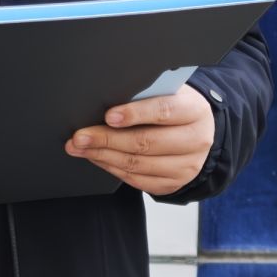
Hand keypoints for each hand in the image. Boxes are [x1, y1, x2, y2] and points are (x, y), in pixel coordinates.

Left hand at [65, 84, 213, 195]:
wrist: (196, 132)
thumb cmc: (173, 106)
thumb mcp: (167, 93)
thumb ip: (145, 94)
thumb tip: (106, 97)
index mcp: (194, 110)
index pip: (164, 111)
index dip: (135, 114)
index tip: (108, 116)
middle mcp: (195, 140)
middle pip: (146, 142)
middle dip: (107, 139)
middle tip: (80, 136)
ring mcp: (186, 166)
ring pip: (139, 164)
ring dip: (103, 156)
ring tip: (80, 147)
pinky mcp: (173, 184)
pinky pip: (137, 180)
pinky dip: (112, 168)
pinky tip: (97, 157)